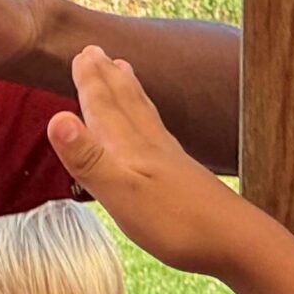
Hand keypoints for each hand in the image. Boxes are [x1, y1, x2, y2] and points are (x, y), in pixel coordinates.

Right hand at [46, 46, 249, 272]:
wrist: (236, 242)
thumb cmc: (176, 223)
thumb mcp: (121, 193)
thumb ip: (88, 158)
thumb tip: (57, 119)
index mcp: (130, 148)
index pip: (104, 107)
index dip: (89, 82)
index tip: (81, 53)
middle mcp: (151, 146)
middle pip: (125, 103)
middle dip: (108, 78)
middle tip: (97, 51)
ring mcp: (170, 160)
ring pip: (145, 115)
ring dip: (130, 92)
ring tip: (125, 71)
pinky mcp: (183, 177)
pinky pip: (159, 135)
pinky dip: (150, 120)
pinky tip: (153, 128)